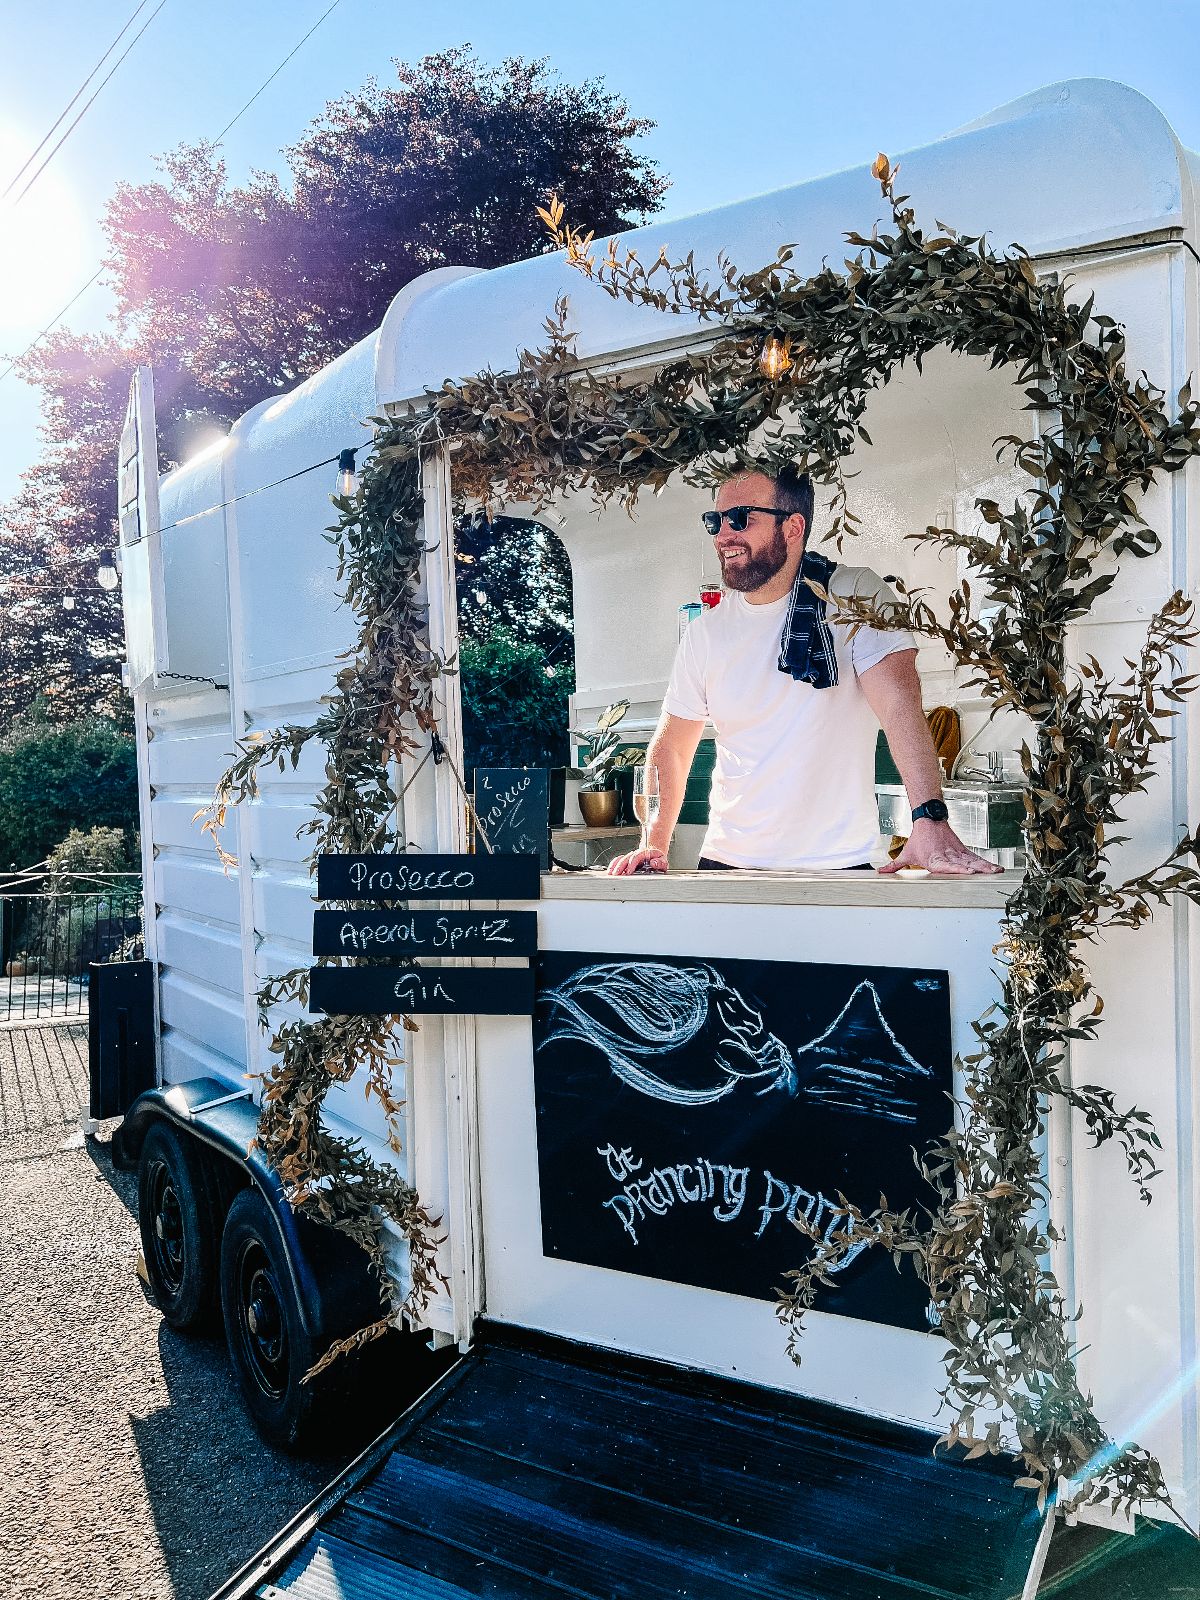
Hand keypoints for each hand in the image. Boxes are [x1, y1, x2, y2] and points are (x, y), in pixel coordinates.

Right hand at [607, 845, 668, 875]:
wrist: (655, 857)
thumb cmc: (659, 861)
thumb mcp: (663, 862)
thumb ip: (660, 863)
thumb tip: (654, 862)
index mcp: (646, 853)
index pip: (637, 856)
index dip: (632, 863)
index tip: (628, 871)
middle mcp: (637, 854)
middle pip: (626, 858)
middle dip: (620, 866)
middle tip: (616, 874)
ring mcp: (631, 857)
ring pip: (621, 859)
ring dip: (615, 866)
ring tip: (611, 874)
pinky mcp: (627, 861)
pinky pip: (618, 860)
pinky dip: (613, 865)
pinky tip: (610, 871)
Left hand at [877, 819, 1002, 875]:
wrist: (928, 819)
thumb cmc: (919, 838)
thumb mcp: (906, 853)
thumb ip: (895, 865)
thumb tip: (881, 871)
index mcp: (935, 859)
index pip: (947, 865)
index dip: (957, 868)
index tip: (968, 871)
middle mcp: (948, 855)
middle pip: (963, 863)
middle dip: (976, 869)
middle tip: (986, 873)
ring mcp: (956, 852)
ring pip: (972, 860)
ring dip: (984, 866)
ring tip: (995, 872)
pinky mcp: (962, 850)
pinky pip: (975, 857)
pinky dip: (985, 863)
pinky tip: (994, 868)